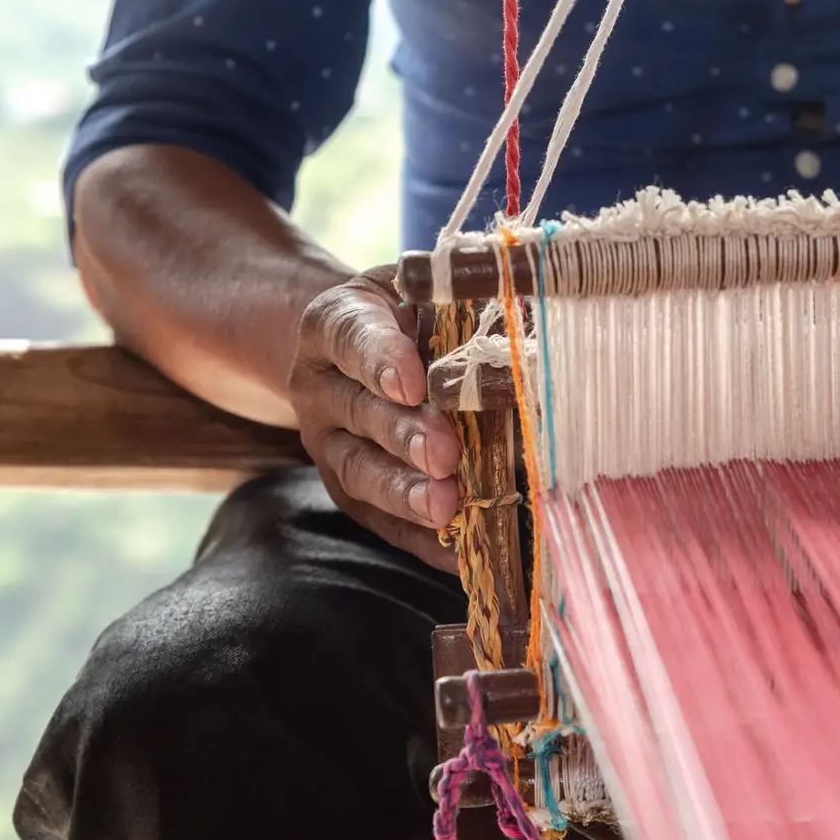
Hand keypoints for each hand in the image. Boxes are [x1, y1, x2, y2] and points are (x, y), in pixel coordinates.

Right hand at [289, 264, 462, 570]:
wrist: (356, 345)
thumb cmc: (405, 312)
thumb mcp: (418, 289)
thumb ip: (453, 302)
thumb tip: (519, 329)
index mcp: (334, 323)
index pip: (352, 338)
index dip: (381, 360)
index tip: (412, 382)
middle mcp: (320, 386)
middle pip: (359, 412)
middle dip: (404, 435)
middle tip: (445, 454)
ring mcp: (328, 442)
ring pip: (360, 470)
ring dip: (404, 492)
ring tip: (445, 507)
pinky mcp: (347, 490)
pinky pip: (378, 519)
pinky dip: (418, 538)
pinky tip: (455, 550)